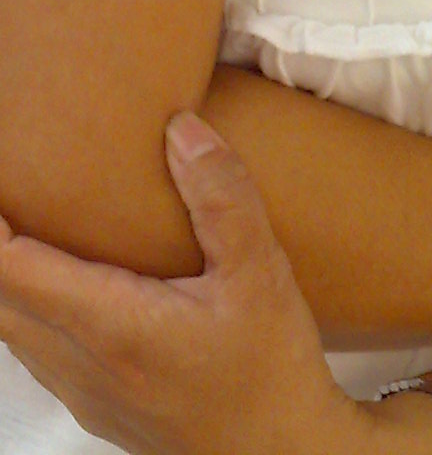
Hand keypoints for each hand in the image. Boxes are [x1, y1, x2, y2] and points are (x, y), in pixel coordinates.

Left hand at [0, 111, 374, 454]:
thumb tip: (181, 128)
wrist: (284, 454)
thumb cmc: (272, 369)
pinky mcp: (98, 408)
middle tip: (18, 192)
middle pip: (0, 302)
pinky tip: (72, 280)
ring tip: (34, 223)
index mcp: (113, 327)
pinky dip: (33, 308)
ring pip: (14, 331)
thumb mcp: (261, 273)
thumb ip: (222, 197)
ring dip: (12, 278)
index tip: (6, 175)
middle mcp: (82, 366)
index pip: (12, 270)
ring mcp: (85, 394)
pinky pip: (39, 353)